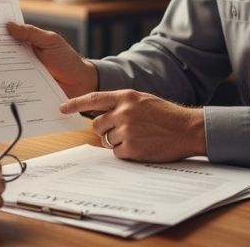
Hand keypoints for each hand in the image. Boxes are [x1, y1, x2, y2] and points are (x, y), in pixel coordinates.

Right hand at [7, 22, 98, 96]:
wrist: (81, 84)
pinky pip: (12, 89)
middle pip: (0, 55)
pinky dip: (3, 89)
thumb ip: (31, 33)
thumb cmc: (67, 59)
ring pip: (3, 72)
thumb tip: (8, 25)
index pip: (7, 36)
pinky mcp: (24, 90)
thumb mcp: (50, 42)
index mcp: (27, 43)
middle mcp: (21, 58)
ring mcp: (22, 74)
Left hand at [61, 89, 206, 161]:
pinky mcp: (132, 147)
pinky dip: (125, 153)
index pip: (93, 99)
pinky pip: (117, 153)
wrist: (187, 128)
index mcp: (125, 96)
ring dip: (117, 141)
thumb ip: (121, 103)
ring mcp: (127, 130)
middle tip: (121, 130)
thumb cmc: (165, 114)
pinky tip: (141, 146)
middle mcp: (123, 111)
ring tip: (138, 137)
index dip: (75, 104)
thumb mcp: (142, 99)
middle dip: (104, 130)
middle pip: (97, 124)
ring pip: (106, 139)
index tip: (62, 108)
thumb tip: (101, 112)